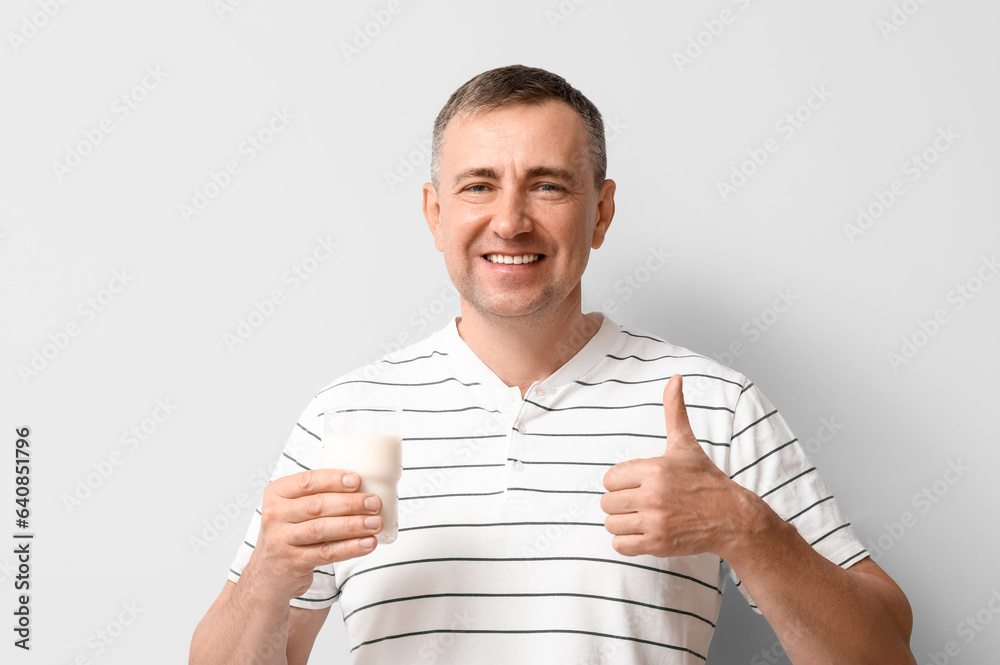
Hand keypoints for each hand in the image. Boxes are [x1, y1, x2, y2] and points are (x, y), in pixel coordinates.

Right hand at [246, 469, 383, 599]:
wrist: (269, 573)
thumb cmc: (292, 531)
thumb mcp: (293, 508)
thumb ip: (318, 495)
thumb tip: (365, 486)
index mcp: (277, 493)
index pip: (306, 481)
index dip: (333, 480)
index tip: (357, 480)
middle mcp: (275, 515)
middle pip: (317, 505)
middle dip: (350, 503)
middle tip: (375, 503)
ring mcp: (281, 540)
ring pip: (322, 529)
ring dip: (353, 525)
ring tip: (376, 523)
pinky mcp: (293, 562)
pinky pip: (326, 553)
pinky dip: (350, 548)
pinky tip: (368, 543)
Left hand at [601, 374, 755, 558]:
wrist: (731, 518)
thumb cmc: (704, 480)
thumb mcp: (686, 444)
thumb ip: (674, 410)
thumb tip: (675, 377)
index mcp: (654, 469)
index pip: (609, 479)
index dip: (621, 482)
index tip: (638, 484)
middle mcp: (652, 495)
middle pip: (607, 502)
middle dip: (620, 503)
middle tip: (639, 502)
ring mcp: (655, 521)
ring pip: (611, 524)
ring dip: (621, 523)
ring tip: (640, 517)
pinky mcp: (658, 544)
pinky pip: (620, 546)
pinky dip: (626, 542)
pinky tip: (642, 532)